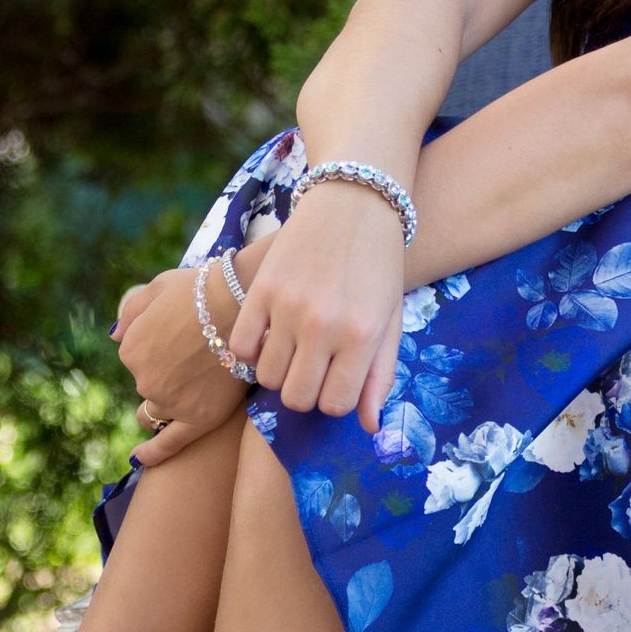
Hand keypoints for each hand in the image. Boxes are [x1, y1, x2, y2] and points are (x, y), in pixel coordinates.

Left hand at [112, 263, 245, 469]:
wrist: (245, 302)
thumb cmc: (204, 289)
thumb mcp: (159, 286)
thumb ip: (131, 310)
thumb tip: (115, 335)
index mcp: (131, 349)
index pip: (136, 359)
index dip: (157, 349)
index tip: (180, 338)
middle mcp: (145, 379)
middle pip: (148, 387)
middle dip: (163, 376)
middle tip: (192, 360)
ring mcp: (171, 402)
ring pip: (157, 413)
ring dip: (165, 405)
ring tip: (191, 389)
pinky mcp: (199, 419)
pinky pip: (169, 444)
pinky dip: (152, 454)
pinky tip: (140, 459)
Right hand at [228, 180, 407, 429]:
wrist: (354, 202)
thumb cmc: (378, 266)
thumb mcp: (390, 321)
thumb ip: (379, 377)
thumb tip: (368, 429)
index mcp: (362, 335)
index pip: (335, 405)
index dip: (334, 398)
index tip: (336, 378)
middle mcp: (324, 325)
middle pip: (296, 398)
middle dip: (305, 391)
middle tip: (313, 366)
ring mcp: (288, 307)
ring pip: (267, 377)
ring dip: (279, 371)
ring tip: (293, 347)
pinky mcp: (261, 290)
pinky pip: (240, 346)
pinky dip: (252, 350)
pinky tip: (269, 333)